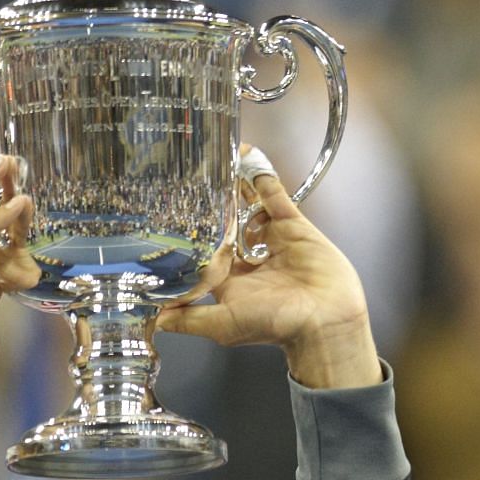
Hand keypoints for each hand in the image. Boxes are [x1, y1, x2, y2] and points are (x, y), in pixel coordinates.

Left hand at [156, 147, 381, 388]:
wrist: (324, 321)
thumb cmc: (274, 325)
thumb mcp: (222, 325)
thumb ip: (188, 319)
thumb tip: (155, 320)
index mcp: (231, 277)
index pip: (205, 248)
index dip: (191, 231)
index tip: (171, 212)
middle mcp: (250, 255)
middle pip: (227, 221)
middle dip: (212, 202)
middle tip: (191, 177)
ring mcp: (272, 237)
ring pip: (248, 205)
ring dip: (234, 184)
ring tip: (216, 160)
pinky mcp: (293, 224)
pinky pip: (274, 194)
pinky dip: (261, 175)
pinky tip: (246, 154)